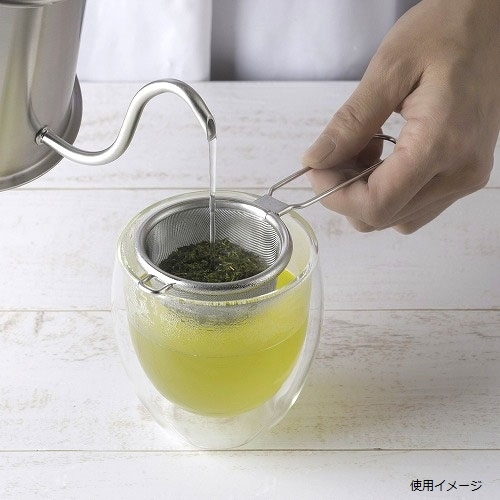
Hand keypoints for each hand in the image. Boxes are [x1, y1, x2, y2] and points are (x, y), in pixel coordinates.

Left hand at [302, 0, 499, 232]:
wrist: (493, 21)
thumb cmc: (446, 31)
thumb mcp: (389, 69)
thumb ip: (350, 123)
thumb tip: (315, 161)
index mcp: (442, 144)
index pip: (377, 204)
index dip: (336, 196)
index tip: (317, 169)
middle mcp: (461, 173)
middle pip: (384, 217)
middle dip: (346, 194)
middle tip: (334, 156)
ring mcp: (466, 177)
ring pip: (398, 217)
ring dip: (366, 194)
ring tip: (362, 149)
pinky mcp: (464, 174)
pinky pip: (415, 205)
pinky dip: (388, 190)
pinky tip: (382, 156)